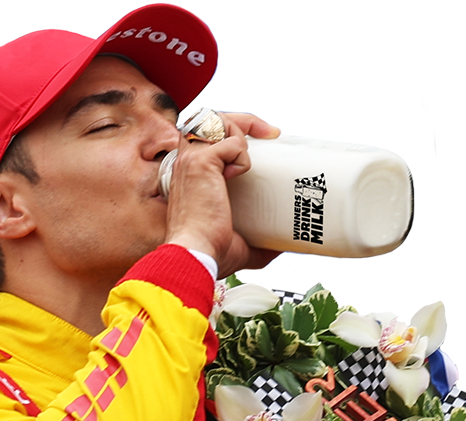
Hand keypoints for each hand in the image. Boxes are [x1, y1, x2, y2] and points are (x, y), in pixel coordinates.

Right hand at [164, 112, 279, 277]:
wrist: (196, 256)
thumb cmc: (208, 253)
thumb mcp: (238, 244)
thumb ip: (257, 243)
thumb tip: (277, 247)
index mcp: (191, 177)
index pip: (206, 138)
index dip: (230, 133)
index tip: (257, 144)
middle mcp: (187, 164)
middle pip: (210, 119)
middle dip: (242, 121)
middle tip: (268, 135)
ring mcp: (192, 161)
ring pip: (219, 121)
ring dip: (243, 133)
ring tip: (251, 160)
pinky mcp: (202, 163)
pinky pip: (232, 144)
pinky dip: (242, 156)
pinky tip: (239, 175)